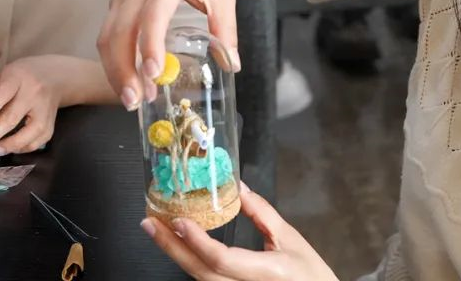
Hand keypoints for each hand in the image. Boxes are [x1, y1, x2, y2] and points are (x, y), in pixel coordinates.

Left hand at [0, 55, 68, 155]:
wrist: (56, 76)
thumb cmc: (24, 75)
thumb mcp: (4, 74)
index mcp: (19, 77)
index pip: (4, 93)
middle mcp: (34, 94)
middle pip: (12, 117)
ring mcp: (45, 110)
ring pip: (30, 132)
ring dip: (10, 145)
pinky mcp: (52, 123)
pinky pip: (39, 140)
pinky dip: (24, 147)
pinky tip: (11, 148)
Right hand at [98, 0, 237, 110]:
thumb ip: (226, 28)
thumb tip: (232, 65)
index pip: (153, 13)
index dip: (150, 43)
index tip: (153, 72)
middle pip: (119, 30)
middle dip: (123, 69)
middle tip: (137, 100)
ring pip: (106, 35)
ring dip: (114, 70)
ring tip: (131, 98)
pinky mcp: (115, 1)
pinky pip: (105, 33)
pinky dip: (112, 60)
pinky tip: (126, 80)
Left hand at [141, 184, 337, 280]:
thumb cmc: (310, 274)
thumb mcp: (290, 238)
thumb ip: (262, 213)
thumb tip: (238, 188)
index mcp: (266, 272)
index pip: (222, 260)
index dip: (197, 241)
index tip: (178, 221)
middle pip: (200, 272)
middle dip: (171, 247)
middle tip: (150, 223)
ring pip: (198, 278)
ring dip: (175, 253)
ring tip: (157, 230)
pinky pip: (206, 279)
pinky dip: (189, 261)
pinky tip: (177, 246)